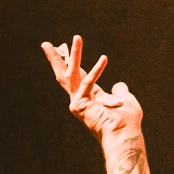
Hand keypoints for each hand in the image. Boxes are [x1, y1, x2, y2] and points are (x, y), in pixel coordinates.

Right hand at [41, 34, 144, 156]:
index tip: (65, 48)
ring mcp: (78, 103)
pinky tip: (104, 59)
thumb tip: (119, 85)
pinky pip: (88, 83)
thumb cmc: (128, 122)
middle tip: (46, 44)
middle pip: (64, 75)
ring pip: (71, 74)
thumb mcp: (127, 101)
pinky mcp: (79, 105)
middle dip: (56, 59)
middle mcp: (81, 100)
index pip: (79, 77)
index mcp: (90, 98)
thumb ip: (121, 92)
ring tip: (77, 38)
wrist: (125, 135)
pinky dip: (96, 70)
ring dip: (74, 55)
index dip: (74, 62)